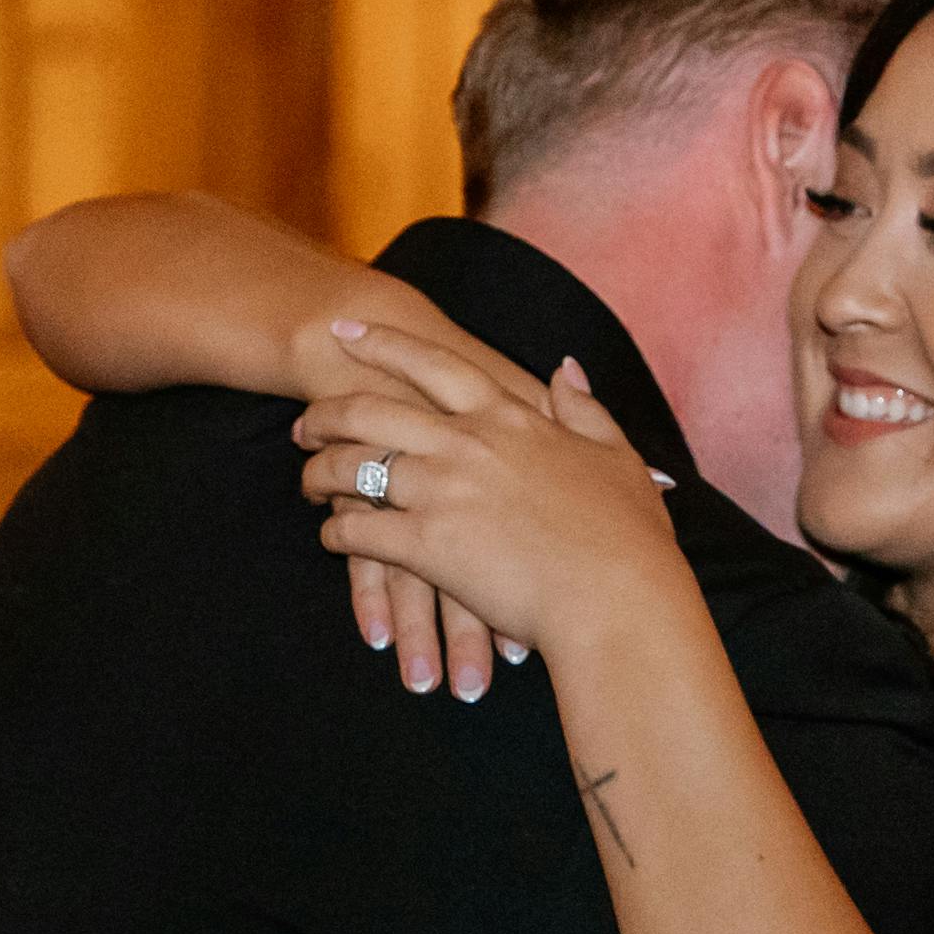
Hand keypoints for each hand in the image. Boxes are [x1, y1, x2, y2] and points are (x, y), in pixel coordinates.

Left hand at [293, 323, 677, 701]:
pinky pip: (360, 530)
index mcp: (510, 417)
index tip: (344, 333)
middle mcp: (467, 443)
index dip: (382, 345)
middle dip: (327, 412)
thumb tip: (566, 368)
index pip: (433, 365)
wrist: (619, 600)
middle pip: (372, 411)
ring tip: (307, 483)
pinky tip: (332, 538)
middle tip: (305, 422)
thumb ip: (584, 408)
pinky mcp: (428, 546)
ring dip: (320, 473)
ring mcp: (443, 492)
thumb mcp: (616, 456)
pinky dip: (338, 533)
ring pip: (354, 467)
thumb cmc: (629, 536)